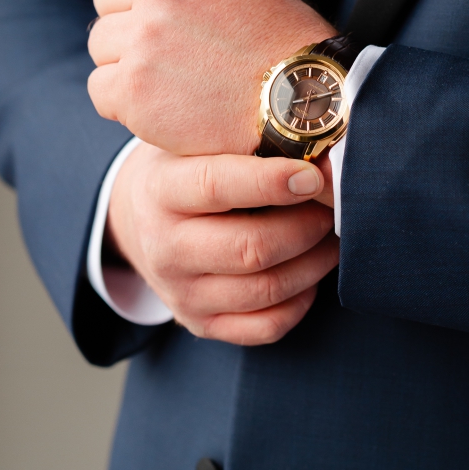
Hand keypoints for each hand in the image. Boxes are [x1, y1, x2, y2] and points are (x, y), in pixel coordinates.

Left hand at [88, 0, 334, 155]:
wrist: (306, 101)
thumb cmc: (279, 44)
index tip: (164, 9)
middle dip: (129, 23)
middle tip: (170, 53)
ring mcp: (144, 35)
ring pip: (100, 44)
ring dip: (126, 64)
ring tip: (172, 82)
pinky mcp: (133, 85)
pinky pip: (99, 88)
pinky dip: (122, 104)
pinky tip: (162, 108)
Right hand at [106, 143, 338, 343]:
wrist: (136, 220)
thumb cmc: (182, 170)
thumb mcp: (192, 143)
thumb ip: (241, 142)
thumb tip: (318, 149)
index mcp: (160, 192)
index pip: (215, 186)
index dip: (271, 182)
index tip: (313, 177)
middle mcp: (164, 248)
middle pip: (251, 248)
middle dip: (306, 226)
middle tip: (332, 207)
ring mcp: (180, 293)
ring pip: (267, 290)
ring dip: (314, 263)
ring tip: (331, 236)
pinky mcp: (200, 324)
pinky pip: (266, 327)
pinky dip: (300, 301)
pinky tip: (308, 273)